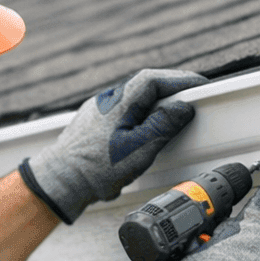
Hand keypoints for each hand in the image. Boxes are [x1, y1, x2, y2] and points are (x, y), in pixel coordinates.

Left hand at [20, 68, 202, 222]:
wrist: (60, 181)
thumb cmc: (94, 168)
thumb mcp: (138, 149)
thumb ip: (163, 126)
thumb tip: (182, 108)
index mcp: (119, 102)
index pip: (154, 79)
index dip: (180, 80)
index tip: (199, 86)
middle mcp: (107, 101)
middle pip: (145, 87)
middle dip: (171, 91)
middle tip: (191, 100)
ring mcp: (98, 112)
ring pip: (134, 101)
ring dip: (156, 104)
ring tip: (173, 117)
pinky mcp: (94, 125)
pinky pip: (124, 113)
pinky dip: (141, 116)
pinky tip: (146, 131)